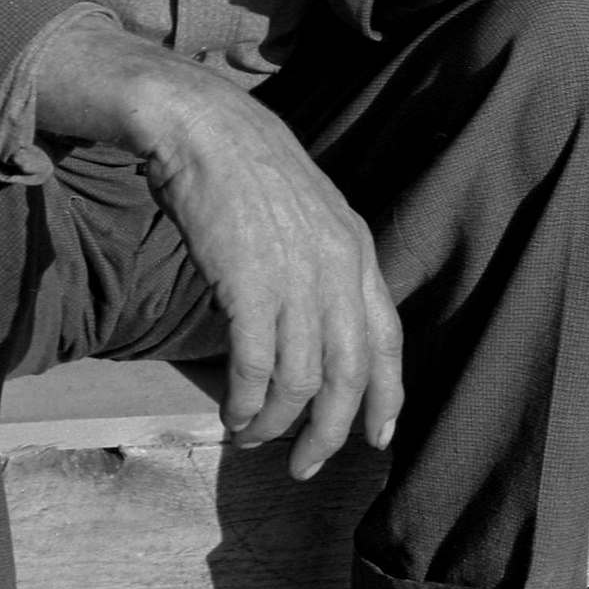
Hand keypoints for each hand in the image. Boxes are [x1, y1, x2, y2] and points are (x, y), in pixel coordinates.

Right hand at [34, 21, 403, 478]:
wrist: (201, 124)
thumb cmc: (244, 162)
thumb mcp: (307, 205)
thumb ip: (324, 258)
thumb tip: (320, 318)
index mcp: (356, 248)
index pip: (387, 341)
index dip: (385, 399)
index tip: (374, 440)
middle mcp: (336, 267)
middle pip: (348, 375)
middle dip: (329, 433)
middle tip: (304, 464)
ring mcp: (295, 277)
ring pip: (301, 383)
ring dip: (276, 422)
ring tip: (251, 435)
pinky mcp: (248, 286)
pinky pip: (255, 368)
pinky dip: (245, 401)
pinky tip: (232, 411)